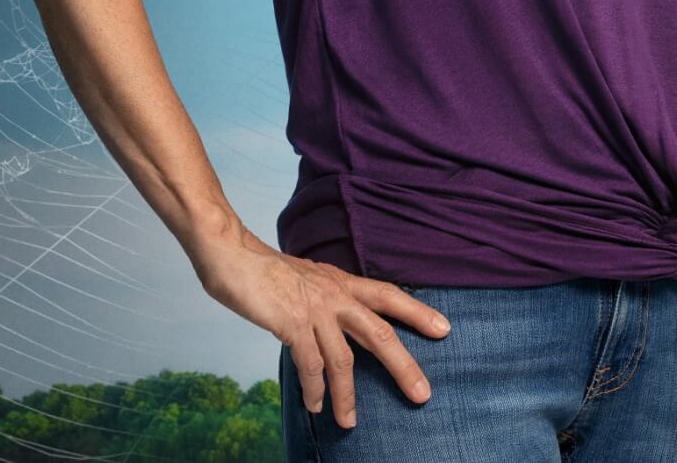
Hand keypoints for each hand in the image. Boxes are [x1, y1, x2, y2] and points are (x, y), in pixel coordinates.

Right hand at [200, 239, 449, 427]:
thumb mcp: (308, 279)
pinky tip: (315, 405)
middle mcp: (336, 295)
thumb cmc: (266, 271)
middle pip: (381, 334)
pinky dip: (314, 389)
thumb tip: (336, 324)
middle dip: (404, 367)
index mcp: (342, 283)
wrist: (232, 255)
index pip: (389, 295)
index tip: (444, 329)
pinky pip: (310, 365)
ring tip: (349, 422)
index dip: (417, 311)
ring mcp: (315, 310)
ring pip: (343, 360)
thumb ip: (326, 299)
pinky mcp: (292, 323)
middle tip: (422, 394)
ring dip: (348, 395)